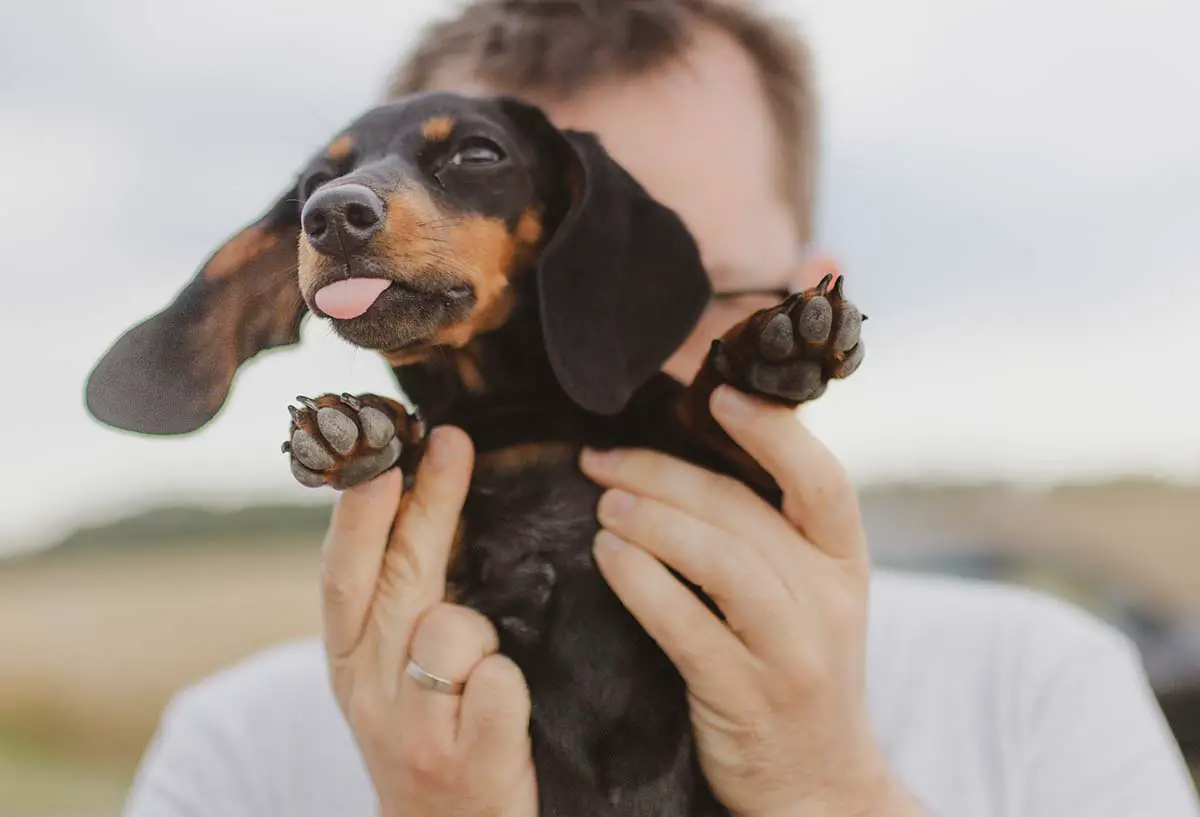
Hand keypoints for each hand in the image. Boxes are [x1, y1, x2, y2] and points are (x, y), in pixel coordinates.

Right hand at [320, 426, 536, 816]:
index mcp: (347, 660)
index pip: (344, 571)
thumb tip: (420, 494)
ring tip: (482, 669)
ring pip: (449, 630)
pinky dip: (506, 683)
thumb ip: (403, 599)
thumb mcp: (394, 672)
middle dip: (423, 503)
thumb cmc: (429, 738)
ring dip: (477, 631)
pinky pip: (497, 685)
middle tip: (450, 441)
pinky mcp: (465, 764)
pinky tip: (504, 705)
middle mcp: (368, 691)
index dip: (361, 508)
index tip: (386, 447)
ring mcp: (413, 730)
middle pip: (395, 580)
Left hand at [581, 386, 923, 816]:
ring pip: (722, 561)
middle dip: (664, 473)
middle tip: (601, 457)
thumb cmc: (795, 667)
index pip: (823, 480)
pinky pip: (688, 627)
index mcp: (844, 562)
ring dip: (652, 520)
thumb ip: (769, 531)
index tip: (715, 396)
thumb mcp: (809, 595)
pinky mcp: (746, 695)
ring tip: (602, 502)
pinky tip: (608, 556)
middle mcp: (828, 600)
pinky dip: (643, 583)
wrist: (818, 784)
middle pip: (745, 512)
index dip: (773, 432)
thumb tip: (692, 451)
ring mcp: (792, 651)